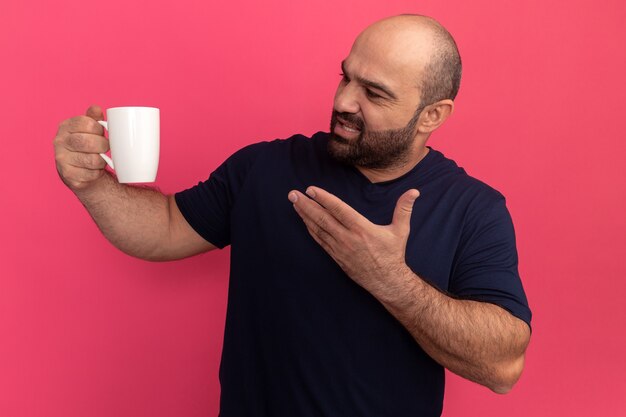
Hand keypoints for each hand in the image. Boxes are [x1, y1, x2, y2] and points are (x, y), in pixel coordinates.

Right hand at [53, 105, 108, 190]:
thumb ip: (93, 118)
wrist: (80, 171)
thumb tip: (96, 108)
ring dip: (102, 161)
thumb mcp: (90, 130)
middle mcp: (60, 141)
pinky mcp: (68, 174)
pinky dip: (98, 172)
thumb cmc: (88, 146)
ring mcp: (62, 158)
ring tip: (101, 159)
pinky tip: (94, 169)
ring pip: (92, 159)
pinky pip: (91, 173)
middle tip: (105, 148)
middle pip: (88, 142)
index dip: (99, 129)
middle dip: (103, 146)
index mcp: (66, 126)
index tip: (102, 133)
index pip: (87, 123)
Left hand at [288, 186, 419, 295]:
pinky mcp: (336, 257)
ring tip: (294, 203)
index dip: (323, 198)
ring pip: (318, 229)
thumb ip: (404, 209)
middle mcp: (347, 238)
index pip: (338, 209)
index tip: (311, 189)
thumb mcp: (401, 230)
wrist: (387, 281)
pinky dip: (310, 229)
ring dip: (304, 215)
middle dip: (306, 205)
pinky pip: (320, 240)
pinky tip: (304, 221)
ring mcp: (339, 248)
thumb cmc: (393, 255)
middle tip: (292, 193)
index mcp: (361, 228)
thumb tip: (414, 192)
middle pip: (322, 218)